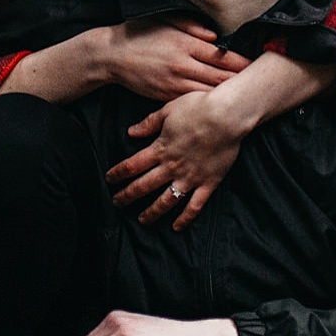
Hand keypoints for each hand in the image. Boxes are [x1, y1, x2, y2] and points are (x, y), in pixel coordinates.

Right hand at [98, 18, 249, 101]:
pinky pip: (193, 102)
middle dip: (242, 81)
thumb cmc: (139, 33)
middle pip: (221, 77)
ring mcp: (175, 84)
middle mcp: (183, 66)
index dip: (242, 62)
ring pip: (210, 93)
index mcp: (185, 45)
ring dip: (229, 96)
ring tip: (248, 98)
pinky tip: (222, 107)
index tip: (259, 65)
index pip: (222, 56)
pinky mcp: (167, 97)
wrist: (111, 56)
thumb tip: (216, 36)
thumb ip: (191, 26)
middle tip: (262, 85)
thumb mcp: (164, 20)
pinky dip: (209, 104)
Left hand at [106, 89, 247, 228]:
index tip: (109, 180)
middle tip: (117, 203)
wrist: (227, 116)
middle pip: (144, 186)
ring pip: (166, 201)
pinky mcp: (208, 183)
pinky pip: (194, 206)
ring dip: (151, 212)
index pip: (132, 165)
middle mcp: (172, 166)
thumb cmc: (199, 107)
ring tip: (142, 220)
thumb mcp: (168, 110)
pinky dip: (184, 219)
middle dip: (127, 196)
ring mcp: (190, 177)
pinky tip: (176, 227)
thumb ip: (149, 124)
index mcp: (161, 148)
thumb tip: (130, 132)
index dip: (118, 174)